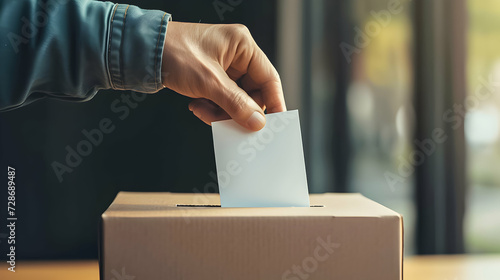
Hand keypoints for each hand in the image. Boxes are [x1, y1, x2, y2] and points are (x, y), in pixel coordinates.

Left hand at [161, 22, 285, 130]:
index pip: (269, 78)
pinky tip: (197, 106)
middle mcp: (236, 54)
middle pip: (252, 92)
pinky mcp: (211, 76)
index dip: (273, 102)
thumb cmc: (174, 52)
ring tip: (204, 111)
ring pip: (236, 99)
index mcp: (242, 46)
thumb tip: (257, 122)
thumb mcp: (208, 81)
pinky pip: (222, 98)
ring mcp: (224, 65)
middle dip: (239, 110)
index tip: (274, 124)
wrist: (142, 52)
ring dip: (222, 111)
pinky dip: (212, 107)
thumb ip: (235, 103)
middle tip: (230, 123)